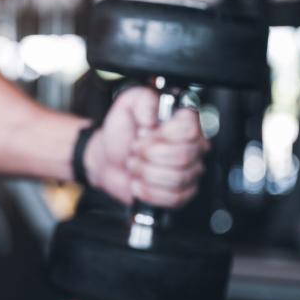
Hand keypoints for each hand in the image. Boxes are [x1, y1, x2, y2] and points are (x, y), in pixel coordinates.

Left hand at [84, 86, 208, 206]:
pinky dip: (149, 192)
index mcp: (184, 122)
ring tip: (135, 165)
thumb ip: (143, 101)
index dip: (164, 134)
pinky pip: (174, 198)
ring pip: (178, 178)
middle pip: (184, 156)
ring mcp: (189, 171)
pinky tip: (138, 183)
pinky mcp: (181, 193)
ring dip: (147, 173)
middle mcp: (192, 146)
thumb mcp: (127, 105)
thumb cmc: (121, 132)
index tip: (144, 133)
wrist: (107, 158)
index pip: (191, 129)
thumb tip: (153, 118)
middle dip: (150, 155)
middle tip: (135, 149)